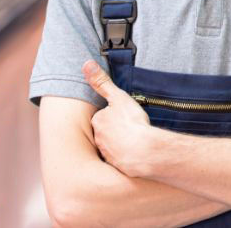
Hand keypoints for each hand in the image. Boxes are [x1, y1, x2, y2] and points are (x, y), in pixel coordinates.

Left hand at [83, 59, 154, 177]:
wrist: (144, 152)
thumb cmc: (132, 124)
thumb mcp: (118, 97)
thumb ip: (102, 82)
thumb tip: (86, 64)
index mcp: (98, 122)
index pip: (102, 116)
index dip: (113, 115)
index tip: (123, 117)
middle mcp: (98, 139)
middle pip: (105, 132)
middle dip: (114, 131)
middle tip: (129, 128)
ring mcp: (107, 154)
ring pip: (112, 146)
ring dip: (120, 144)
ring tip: (133, 141)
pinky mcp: (117, 166)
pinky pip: (120, 160)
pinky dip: (126, 157)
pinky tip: (136, 154)